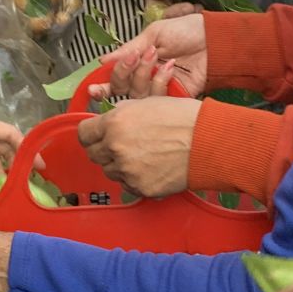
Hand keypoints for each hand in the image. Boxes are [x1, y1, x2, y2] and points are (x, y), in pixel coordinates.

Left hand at [78, 96, 200, 197]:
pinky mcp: (141, 188)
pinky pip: (128, 185)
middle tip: (121, 145)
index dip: (91, 133)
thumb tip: (109, 120)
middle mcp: (116, 148)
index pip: (84, 134)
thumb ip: (121, 114)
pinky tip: (151, 167)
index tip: (97, 135)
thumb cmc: (184, 119)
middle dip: (104, 150)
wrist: (209, 141)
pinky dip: (135, 179)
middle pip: (93, 155)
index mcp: (115, 123)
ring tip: (142, 156)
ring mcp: (128, 171)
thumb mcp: (147, 103)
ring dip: (120, 165)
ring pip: (110, 172)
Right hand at [97, 13, 208, 99]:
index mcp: (138, 62)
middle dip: (122, 75)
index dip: (102, 85)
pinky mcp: (175, 98)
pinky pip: (158, 100)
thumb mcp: (153, 34)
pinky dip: (160, 82)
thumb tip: (102, 61)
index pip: (115, 78)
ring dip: (143, 74)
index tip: (93, 88)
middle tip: (132, 60)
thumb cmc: (186, 31)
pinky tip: (169, 67)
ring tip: (155, 56)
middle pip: (121, 90)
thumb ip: (128, 49)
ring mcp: (159, 89)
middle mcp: (145, 78)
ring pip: (137, 95)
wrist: (214, 39)